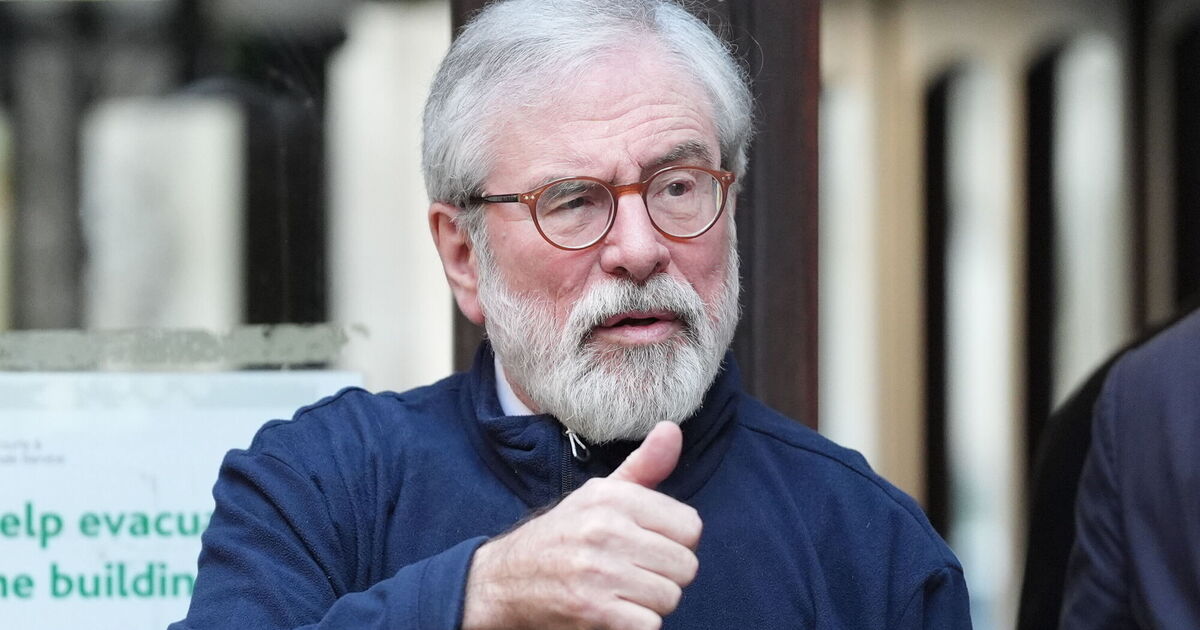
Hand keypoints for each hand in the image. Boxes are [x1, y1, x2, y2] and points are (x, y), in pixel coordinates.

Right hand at [462, 421, 701, 629]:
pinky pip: (650, 626)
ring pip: (670, 598)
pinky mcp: (593, 611)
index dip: (674, 543)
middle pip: (685, 566)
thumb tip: (672, 428)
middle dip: (664, 577)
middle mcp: (606, 529)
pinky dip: (635, 627)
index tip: (646, 546)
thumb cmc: (562, 536)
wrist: (503, 581)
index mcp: (613, 497)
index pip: (690, 527)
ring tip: (619, 593)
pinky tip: (612, 613)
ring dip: (649, 605)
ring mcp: (599, 572)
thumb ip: (644, 466)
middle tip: (631, 574)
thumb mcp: (599, 494)